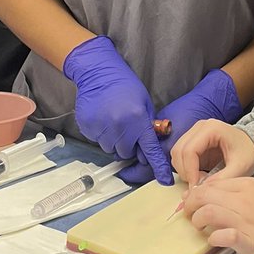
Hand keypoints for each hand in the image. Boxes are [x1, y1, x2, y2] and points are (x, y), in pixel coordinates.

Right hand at [63, 36, 171, 184]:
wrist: (99, 73)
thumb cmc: (125, 86)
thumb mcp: (144, 103)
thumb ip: (147, 126)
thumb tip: (147, 147)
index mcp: (137, 121)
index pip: (150, 149)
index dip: (158, 166)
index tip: (165, 180)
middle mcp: (119, 127)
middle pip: (126, 153)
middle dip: (128, 145)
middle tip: (127, 129)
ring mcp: (102, 128)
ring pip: (110, 148)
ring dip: (113, 140)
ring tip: (113, 120)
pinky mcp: (88, 127)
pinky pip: (97, 140)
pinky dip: (100, 133)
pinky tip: (102, 117)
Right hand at [122, 70, 244, 185]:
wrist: (251, 146)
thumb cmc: (248, 153)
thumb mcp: (241, 167)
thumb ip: (222, 178)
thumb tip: (200, 190)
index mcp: (212, 128)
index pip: (190, 150)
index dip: (190, 171)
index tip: (196, 189)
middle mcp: (199, 127)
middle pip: (178, 151)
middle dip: (185, 172)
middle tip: (199, 185)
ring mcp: (193, 132)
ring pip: (176, 154)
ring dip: (184, 171)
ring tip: (201, 180)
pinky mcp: (191, 140)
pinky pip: (179, 156)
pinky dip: (185, 169)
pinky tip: (199, 175)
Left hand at [184, 131, 253, 253]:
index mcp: (247, 184)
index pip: (212, 184)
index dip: (198, 192)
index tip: (196, 199)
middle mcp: (242, 201)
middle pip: (205, 197)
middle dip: (191, 205)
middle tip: (190, 214)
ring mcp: (244, 221)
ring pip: (209, 214)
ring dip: (199, 221)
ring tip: (201, 227)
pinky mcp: (248, 242)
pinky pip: (223, 237)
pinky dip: (214, 239)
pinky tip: (215, 240)